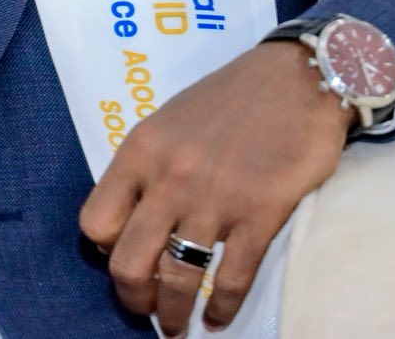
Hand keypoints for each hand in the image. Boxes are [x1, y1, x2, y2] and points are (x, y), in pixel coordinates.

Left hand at [79, 40, 349, 334]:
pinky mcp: (259, 213)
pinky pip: (232, 277)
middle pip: (128, 261)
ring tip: (177, 327)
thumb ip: (148, 165)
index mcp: (141, 151)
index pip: (97, 221)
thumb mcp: (170, 120)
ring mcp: (214, 198)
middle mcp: (170, 177)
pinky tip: (218, 316)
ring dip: (174, 313)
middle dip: (133, 297)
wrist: (297, 80)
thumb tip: (133, 216)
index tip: (120, 258)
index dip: (105, 251)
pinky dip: (222, 307)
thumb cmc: (231, 98)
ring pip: (178, 277)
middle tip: (146, 309)